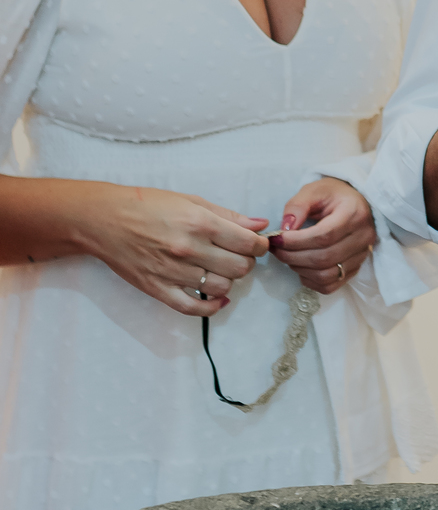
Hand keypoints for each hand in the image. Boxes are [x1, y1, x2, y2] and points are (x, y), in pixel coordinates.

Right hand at [81, 186, 268, 315]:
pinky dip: (212, 307)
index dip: (259, 245)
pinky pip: (193, 308)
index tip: (256, 244)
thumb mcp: (191, 201)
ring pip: (221, 288)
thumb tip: (260, 225)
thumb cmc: (149, 205)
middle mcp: (189, 249)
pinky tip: (218, 299)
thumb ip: (228, 215)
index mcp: (200, 223)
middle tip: (238, 255)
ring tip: (220, 270)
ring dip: (228, 281)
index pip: (248, 244)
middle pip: (239, 268)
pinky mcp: (158, 289)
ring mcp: (173, 272)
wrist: (105, 219)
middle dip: (246, 262)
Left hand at [270, 178, 376, 293]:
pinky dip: (311, 281)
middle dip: (293, 257)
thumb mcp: (314, 190)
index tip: (277, 239)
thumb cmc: (333, 195)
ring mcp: (362, 255)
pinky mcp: (356, 268)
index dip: (297, 241)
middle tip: (276, 249)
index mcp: (354, 213)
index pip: (324, 235)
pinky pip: (331, 285)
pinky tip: (301, 268)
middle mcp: (363, 237)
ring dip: (300, 270)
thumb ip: (297, 206)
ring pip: (327, 275)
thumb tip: (285, 230)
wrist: (356, 203)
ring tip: (288, 257)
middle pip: (324, 258)